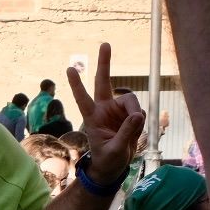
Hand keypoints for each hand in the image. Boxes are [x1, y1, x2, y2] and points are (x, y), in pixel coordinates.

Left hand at [65, 43, 144, 185]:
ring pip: (132, 101)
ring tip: (135, 130)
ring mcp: (117, 110)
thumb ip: (126, 133)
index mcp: (92, 118)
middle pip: (104, 81)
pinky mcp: (129, 114)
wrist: (113, 166)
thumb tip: (138, 115)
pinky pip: (140, 111)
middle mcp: (104, 109)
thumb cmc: (108, 159)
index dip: (77, 85)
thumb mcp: (115, 150)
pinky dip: (141, 121)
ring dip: (136, 114)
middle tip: (105, 43)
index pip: (83, 99)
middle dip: (104, 63)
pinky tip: (136, 132)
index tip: (69, 69)